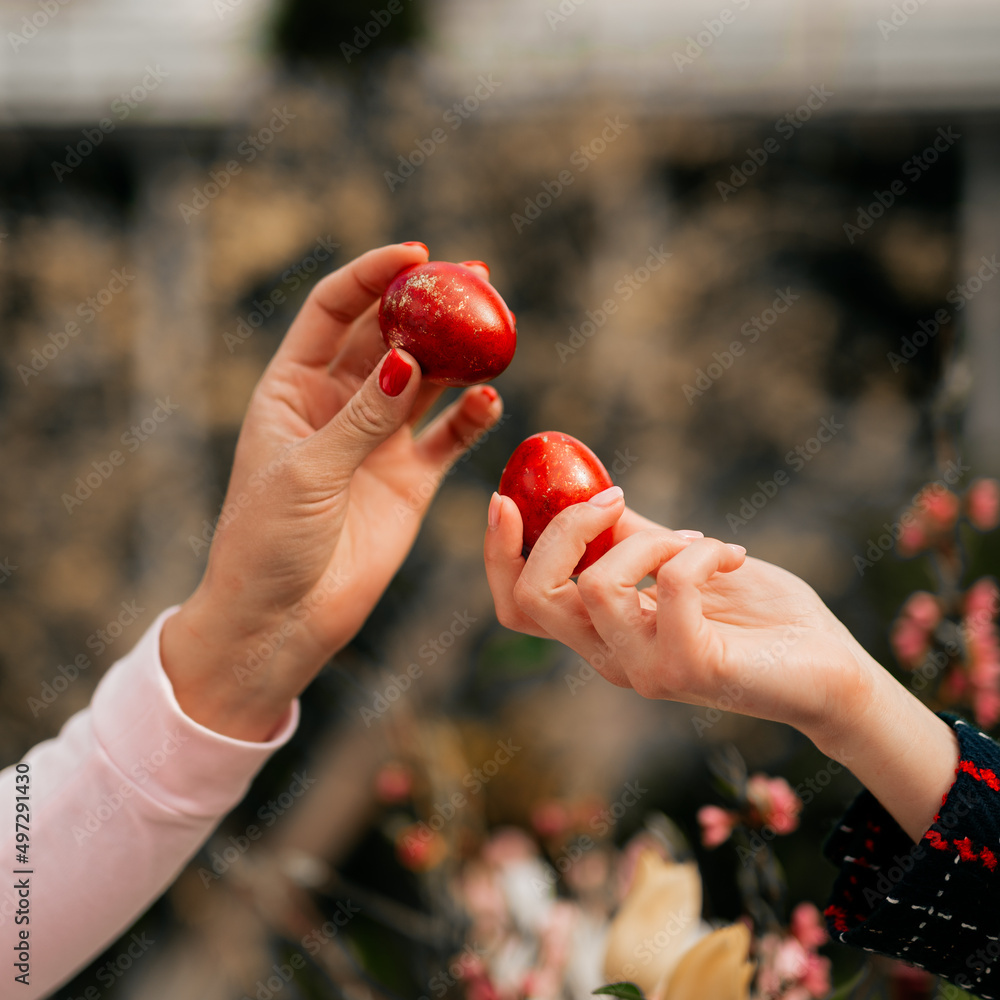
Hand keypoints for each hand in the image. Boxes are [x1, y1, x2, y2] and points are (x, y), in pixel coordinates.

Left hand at [161, 244, 502, 740]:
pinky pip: (448, 438)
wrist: (281, 621)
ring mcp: (377, 441)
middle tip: (478, 280)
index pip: (335, 310)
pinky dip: (471, 418)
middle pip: (390, 336)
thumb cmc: (267, 542)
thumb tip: (409, 358)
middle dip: (431, 306)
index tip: (419, 255)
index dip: (374, 276)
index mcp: (293, 387)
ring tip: (496, 332)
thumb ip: (362, 416)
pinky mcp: (410, 480)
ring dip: (459, 356)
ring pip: (427, 381)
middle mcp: (338, 404)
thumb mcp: (308, 472)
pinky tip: (489, 402)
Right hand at [484, 488, 958, 839]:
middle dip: (561, 530)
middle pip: (531, 598)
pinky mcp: (690, 668)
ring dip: (649, 538)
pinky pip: (671, 586)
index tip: (507, 497)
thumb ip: (631, 536)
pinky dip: (699, 552)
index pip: (518, 606)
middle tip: (616, 498)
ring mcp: (646, 669)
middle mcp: (610, 656)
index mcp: (601, 631)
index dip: (499, 553)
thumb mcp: (683, 560)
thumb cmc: (759, 615)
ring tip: (698, 540)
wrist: (832, 670)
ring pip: (597, 585)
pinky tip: (730, 555)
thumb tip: (586, 488)